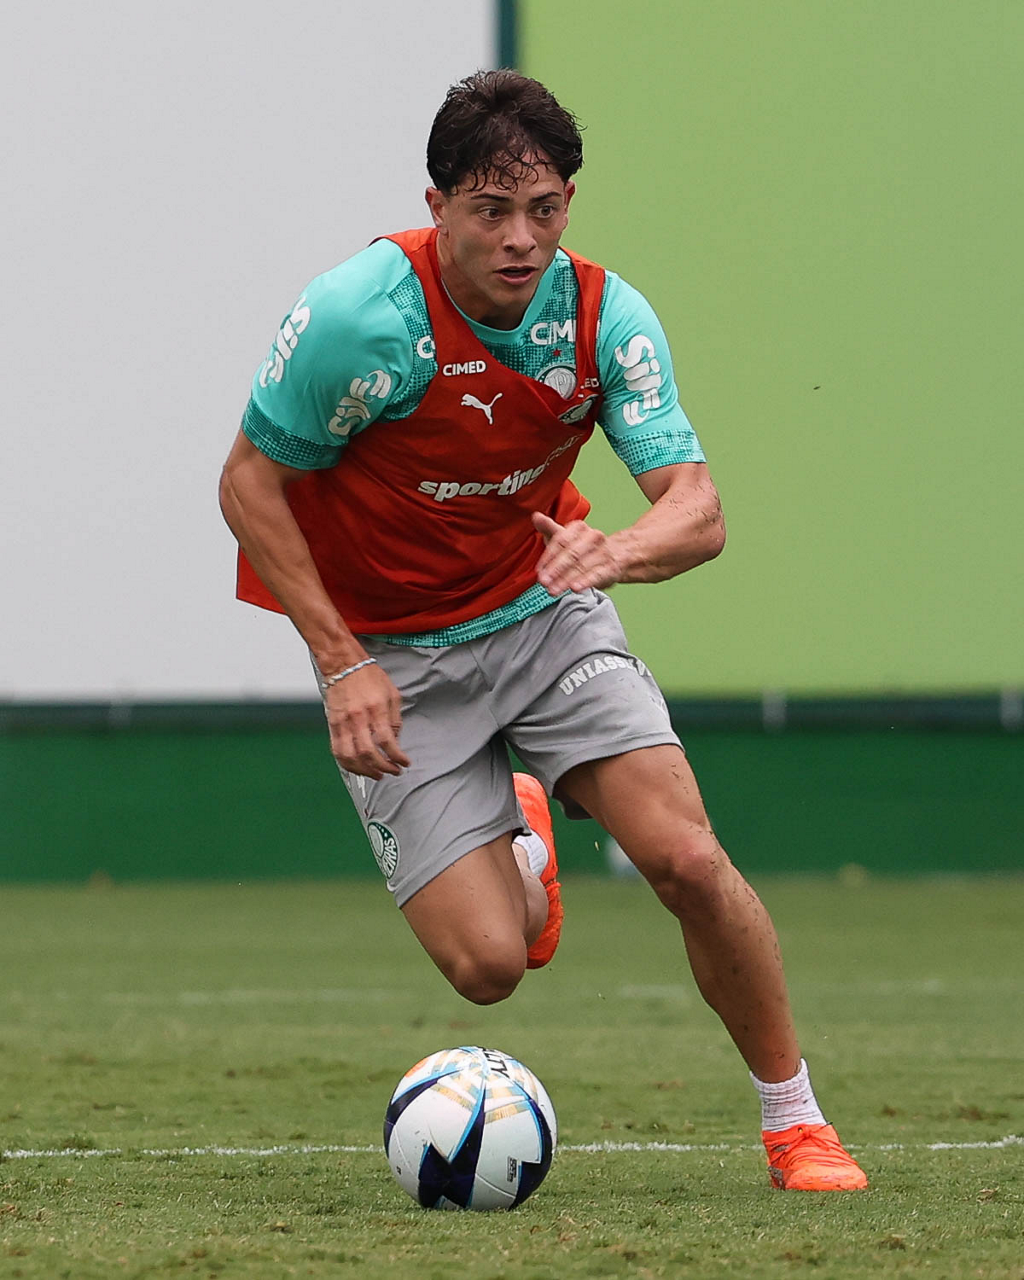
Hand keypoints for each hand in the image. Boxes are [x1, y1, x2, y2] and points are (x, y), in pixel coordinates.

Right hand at [324, 662, 409, 779]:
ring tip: (376, 774)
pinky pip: (338, 751)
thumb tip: (395, 741)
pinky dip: (348, 764)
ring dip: (365, 771)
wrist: (343, 665)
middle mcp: (358, 718)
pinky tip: (358, 768)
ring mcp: (343, 723)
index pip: (387, 741)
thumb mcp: (392, 694)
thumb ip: (395, 719)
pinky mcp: (332, 725)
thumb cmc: (368, 676)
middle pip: (368, 753)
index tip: (404, 763)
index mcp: (376, 709)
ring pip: (351, 757)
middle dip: (383, 767)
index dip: (397, 757)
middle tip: (393, 771)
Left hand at [532, 511, 626, 594]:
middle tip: (544, 581)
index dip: (548, 556)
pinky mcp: (612, 567)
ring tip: (554, 589)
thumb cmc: (585, 547)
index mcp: (579, 528)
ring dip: (566, 579)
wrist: (617, 554)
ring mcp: (604, 552)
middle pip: (572, 553)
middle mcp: (593, 537)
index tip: (539, 569)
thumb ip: (549, 528)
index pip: (561, 540)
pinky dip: (586, 581)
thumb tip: (536, 517)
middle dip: (556, 569)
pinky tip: (575, 587)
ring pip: (582, 566)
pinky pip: (598, 575)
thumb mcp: (565, 536)